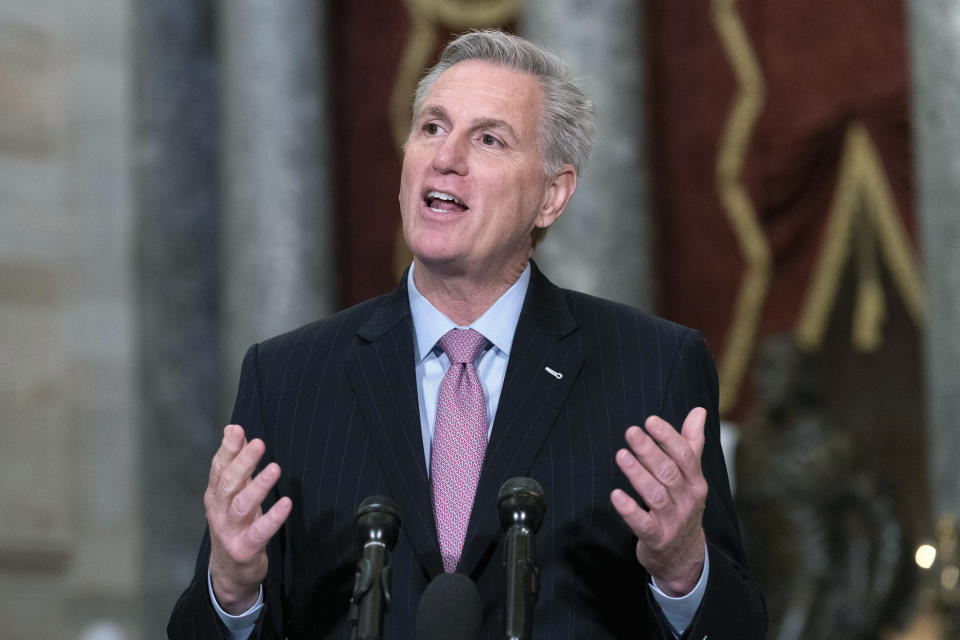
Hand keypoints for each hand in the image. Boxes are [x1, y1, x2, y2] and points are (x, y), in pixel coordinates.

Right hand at [205, 424, 291, 613]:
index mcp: (216, 495)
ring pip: (242, 505)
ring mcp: (230, 531)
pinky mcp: (244, 548)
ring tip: (274, 469)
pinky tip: (286, 503)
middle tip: (259, 443)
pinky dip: (274, 517)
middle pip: (228, 483)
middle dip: (243, 462)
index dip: (227, 449)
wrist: (229, 572)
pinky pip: (260, 531)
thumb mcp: (232, 493)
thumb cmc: (235, 524)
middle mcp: (219, 511)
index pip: (219, 468)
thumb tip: (234, 429)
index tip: (236, 430)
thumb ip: (235, 462)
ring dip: (258, 486)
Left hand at [610, 408, 707, 595]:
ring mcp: (672, 520)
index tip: (650, 421)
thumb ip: (691, 444)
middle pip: (668, 472)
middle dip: (649, 450)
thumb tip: (698, 411)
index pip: (685, 456)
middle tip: (631, 432)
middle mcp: (687, 500)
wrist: (685, 557)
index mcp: (695, 482)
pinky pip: (642, 523)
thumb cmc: (683, 507)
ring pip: (655, 494)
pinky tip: (615, 495)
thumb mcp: (691, 478)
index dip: (668, 437)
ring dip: (637, 474)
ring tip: (621, 455)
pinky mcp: (656, 538)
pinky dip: (629, 509)